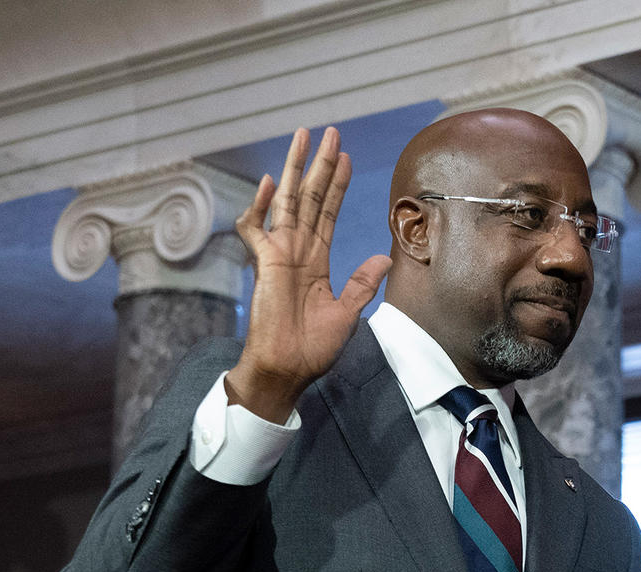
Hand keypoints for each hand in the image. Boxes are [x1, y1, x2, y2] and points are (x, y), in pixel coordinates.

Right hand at [226, 126, 392, 422]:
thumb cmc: (313, 349)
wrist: (287, 369)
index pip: (328, 212)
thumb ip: (362, 283)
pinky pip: (255, 227)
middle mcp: (297, 250)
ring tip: (302, 137)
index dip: (336, 185)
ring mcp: (279, 253)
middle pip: (310, 197)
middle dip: (319, 165)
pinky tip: (268, 183)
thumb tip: (385, 258)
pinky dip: (259, 206)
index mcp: (317, 260)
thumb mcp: (347, 313)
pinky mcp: (264, 262)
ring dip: (294, 168)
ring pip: (287, 201)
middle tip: (329, 132)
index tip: (346, 158)